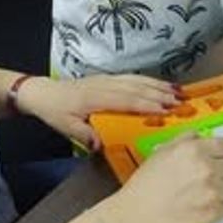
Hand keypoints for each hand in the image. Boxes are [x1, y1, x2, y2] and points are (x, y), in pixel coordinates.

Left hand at [15, 74, 178, 148]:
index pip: (126, 100)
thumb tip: (100, 145)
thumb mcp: (65, 127)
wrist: (42, 93)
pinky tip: (159, 84)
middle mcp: (104, 85)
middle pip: (137, 88)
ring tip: (177, 92)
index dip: (146, 105)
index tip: (165, 110)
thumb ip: (84, 135)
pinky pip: (131, 77)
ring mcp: (107, 80)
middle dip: (160, 94)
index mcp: (95, 97)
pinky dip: (147, 80)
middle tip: (181, 102)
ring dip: (158, 85)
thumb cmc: (54, 111)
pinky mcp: (107, 78)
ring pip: (137, 80)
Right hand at [112, 130, 222, 222]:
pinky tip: (202, 204)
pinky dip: (219, 206)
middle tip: (209, 176)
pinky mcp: (214, 213)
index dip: (222, 151)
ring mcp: (212, 192)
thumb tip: (201, 136)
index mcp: (194, 150)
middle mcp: (206, 169)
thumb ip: (185, 140)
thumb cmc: (144, 187)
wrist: (137, 216)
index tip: (219, 156)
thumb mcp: (161, 152)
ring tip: (205, 191)